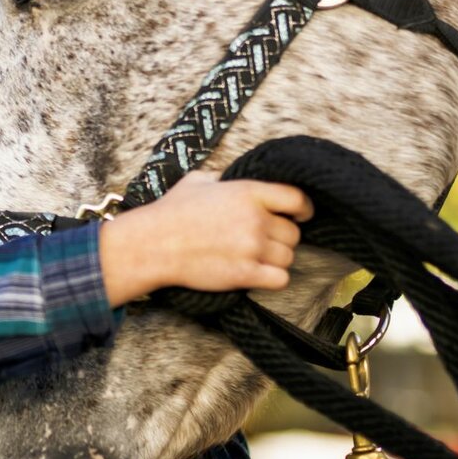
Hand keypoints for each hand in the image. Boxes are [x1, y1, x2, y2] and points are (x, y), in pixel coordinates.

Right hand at [97, 171, 312, 305]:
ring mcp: (252, 248)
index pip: (297, 199)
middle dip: (283, 238)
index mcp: (248, 192)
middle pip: (293, 234)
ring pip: (288, 257)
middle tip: (266, 241)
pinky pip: (281, 279)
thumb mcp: (199, 181)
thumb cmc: (172, 211)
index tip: (301, 215)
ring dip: (277, 259)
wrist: (154, 244)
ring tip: (258, 258)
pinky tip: (260, 275)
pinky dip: (274, 279)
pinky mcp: (245, 274)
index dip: (304, 208)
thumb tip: (231, 178)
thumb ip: (223, 178)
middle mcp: (255, 219)